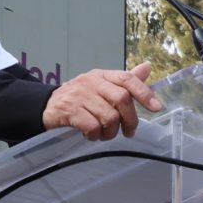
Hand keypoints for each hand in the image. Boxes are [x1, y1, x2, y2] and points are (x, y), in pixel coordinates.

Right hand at [45, 62, 164, 138]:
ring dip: (111, 132)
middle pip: (122, 99)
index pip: (127, 79)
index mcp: (103, 75)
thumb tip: (147, 67)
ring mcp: (80, 96)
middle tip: (129, 132)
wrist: (47, 104)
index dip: (144, 93)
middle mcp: (92, 82)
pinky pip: (92, 126)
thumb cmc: (80, 97)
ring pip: (109, 117)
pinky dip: (95, 135)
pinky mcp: (69, 111)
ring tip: (105, 134)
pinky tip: (92, 135)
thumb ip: (125, 80)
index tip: (156, 108)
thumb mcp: (102, 85)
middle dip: (130, 120)